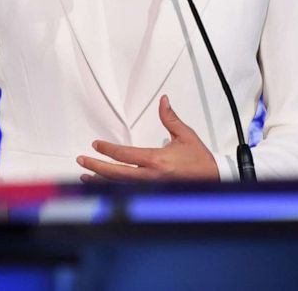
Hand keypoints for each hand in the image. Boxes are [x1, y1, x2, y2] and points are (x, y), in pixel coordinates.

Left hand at [76, 95, 219, 181]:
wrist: (214, 179)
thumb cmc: (199, 160)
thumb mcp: (185, 135)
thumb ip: (170, 118)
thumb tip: (163, 101)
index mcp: (156, 160)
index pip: (125, 155)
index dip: (107, 150)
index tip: (96, 144)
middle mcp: (151, 177)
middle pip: (117, 174)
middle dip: (96, 168)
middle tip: (82, 161)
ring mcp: (151, 189)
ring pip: (120, 187)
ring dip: (101, 182)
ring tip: (85, 177)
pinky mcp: (154, 196)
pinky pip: (129, 193)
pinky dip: (113, 190)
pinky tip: (104, 187)